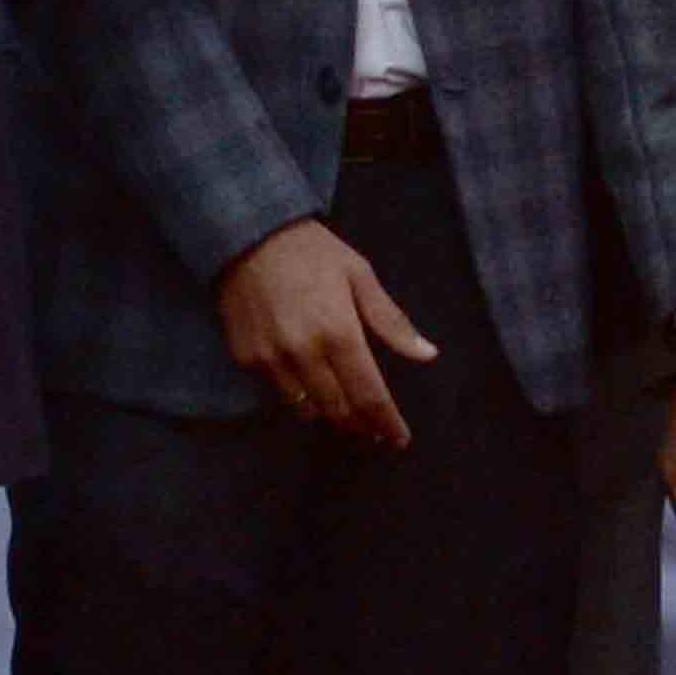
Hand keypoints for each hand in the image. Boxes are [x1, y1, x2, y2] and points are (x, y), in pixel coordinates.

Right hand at [217, 213, 425, 444]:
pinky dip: (300, 398)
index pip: (370, 395)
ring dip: (332, 416)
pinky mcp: (247, 359)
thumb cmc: (313, 253)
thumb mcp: (360, 277)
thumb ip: (392, 322)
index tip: (399, 439)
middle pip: (340, 411)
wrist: (247, 235)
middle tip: (377, 429)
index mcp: (340, 333)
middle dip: (362, 425)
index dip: (387, 423)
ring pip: (308, 410)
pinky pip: (279, 393)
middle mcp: (304, 354)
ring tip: (348, 413)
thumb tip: (428, 355)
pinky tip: (312, 388)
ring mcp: (272, 360)